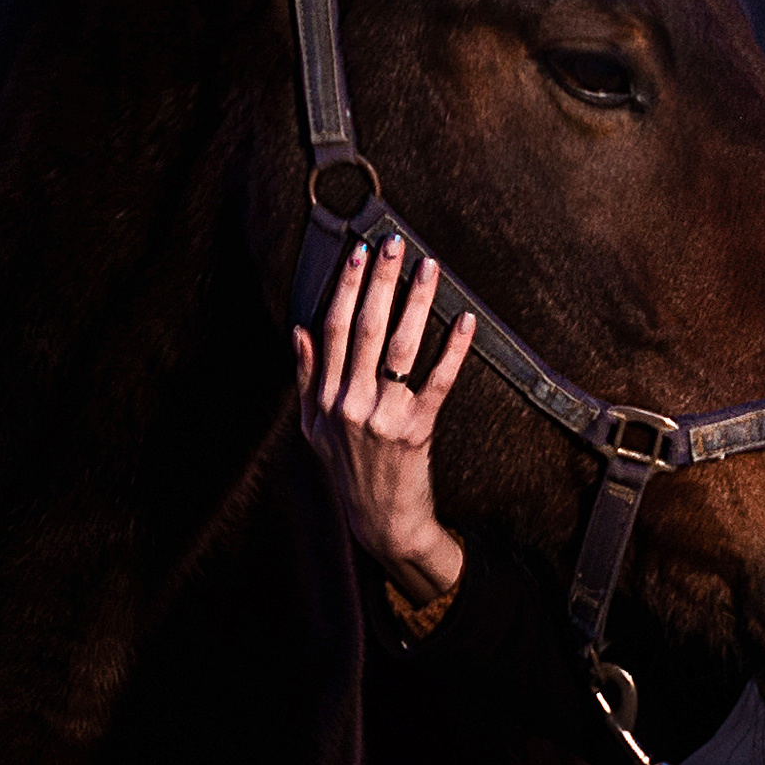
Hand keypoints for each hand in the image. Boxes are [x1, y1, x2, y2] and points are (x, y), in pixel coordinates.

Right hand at [293, 231, 476, 604]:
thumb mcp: (314, 428)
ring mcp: (384, 417)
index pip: (333, 329)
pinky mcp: (417, 430)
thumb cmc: (350, 470)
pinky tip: (464, 319)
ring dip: (416, 301)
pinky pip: (438, 380)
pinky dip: (452, 347)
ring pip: (400, 346)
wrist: (382, 521)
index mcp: (325, 398)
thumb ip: (307, 377)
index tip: (357, 253)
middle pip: (365, 328)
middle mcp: (350, 403)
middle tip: (393, 243)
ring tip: (428, 267)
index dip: (345, 287)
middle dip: (380, 280)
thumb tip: (300, 330)